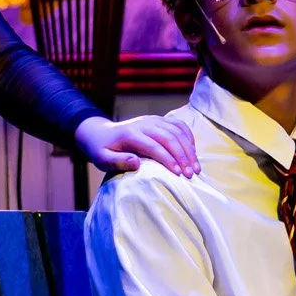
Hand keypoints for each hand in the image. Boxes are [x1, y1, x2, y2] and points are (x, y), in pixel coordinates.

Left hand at [74, 114, 200, 177]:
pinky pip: (179, 125)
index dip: (168, 159)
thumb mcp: (102, 159)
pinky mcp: (159, 120)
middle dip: (183, 157)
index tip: (178, 174)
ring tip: (195, 168)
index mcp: (131, 134)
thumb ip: (117, 161)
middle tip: (191, 175)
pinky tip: (193, 152)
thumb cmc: (102, 150)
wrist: (100, 133)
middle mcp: (144, 124)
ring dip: (189, 149)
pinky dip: (188, 137)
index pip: (154, 146)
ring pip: (177, 131)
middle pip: (170, 138)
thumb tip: (136, 163)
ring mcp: (153, 120)